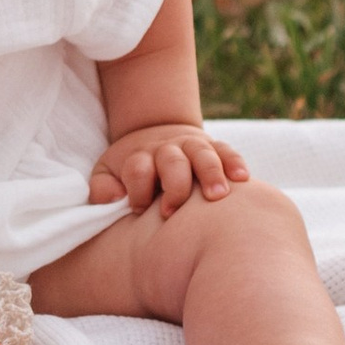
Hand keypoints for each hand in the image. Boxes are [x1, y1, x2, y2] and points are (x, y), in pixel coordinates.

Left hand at [88, 121, 250, 218]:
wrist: (155, 134)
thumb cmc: (132, 168)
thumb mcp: (107, 173)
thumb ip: (102, 187)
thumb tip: (113, 198)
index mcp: (140, 156)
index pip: (138, 170)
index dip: (137, 191)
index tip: (138, 209)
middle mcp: (168, 149)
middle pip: (172, 162)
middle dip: (173, 187)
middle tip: (170, 211)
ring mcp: (193, 146)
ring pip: (203, 155)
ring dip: (210, 174)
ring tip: (217, 196)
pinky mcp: (213, 147)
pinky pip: (227, 151)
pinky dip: (234, 162)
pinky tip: (242, 178)